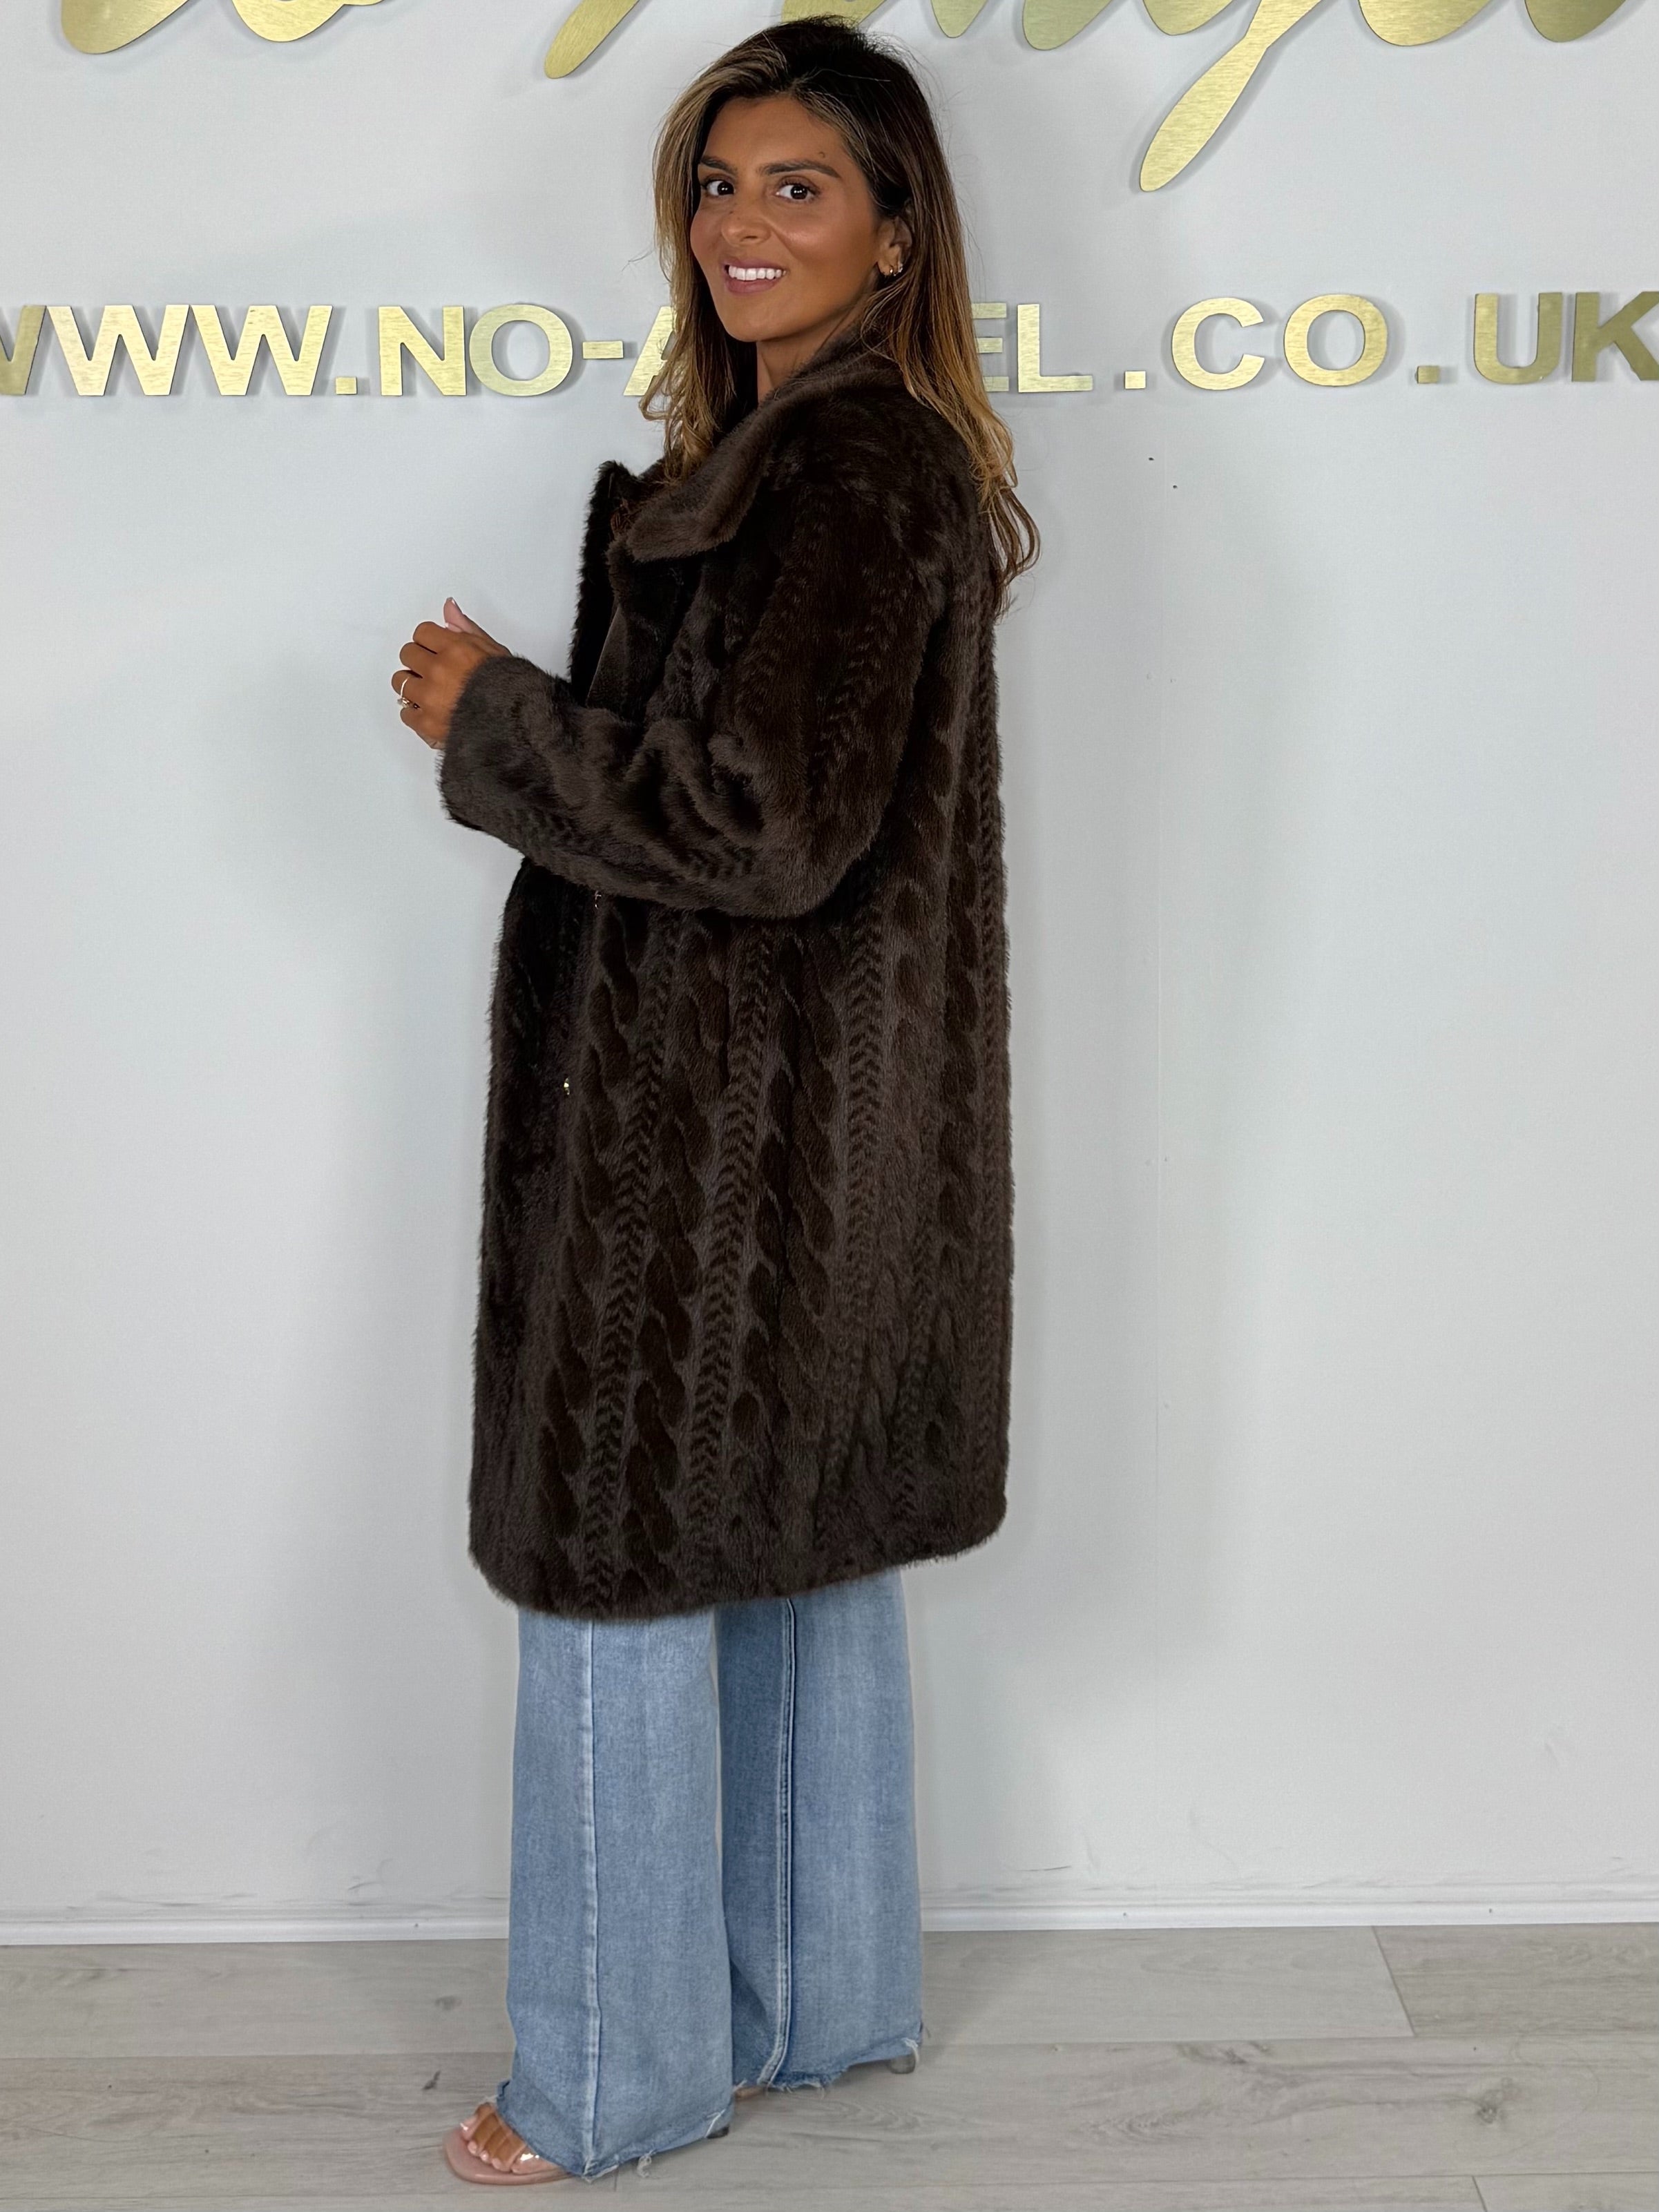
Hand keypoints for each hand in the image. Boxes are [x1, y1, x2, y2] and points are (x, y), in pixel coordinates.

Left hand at [393, 598, 508, 749]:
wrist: (518, 727)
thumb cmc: (512, 691)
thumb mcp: (494, 651)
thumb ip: (466, 629)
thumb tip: (449, 608)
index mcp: (456, 649)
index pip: (422, 632)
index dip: (429, 641)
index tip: (435, 649)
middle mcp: (439, 671)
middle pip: (408, 654)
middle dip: (419, 660)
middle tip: (433, 670)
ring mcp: (430, 698)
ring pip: (401, 682)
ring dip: (413, 685)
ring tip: (430, 692)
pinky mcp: (426, 724)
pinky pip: (405, 713)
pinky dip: (415, 713)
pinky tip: (430, 711)